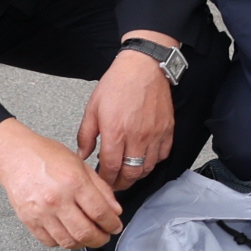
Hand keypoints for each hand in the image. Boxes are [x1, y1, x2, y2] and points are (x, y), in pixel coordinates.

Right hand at [0, 118, 124, 249]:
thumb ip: (101, 188)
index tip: (116, 227)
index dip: (112, 224)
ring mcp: (41, 213)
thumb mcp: (81, 165)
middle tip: (105, 236)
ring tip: (89, 236)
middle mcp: (57, 200)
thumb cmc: (46, 156)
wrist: (14, 156)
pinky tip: (69, 234)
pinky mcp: (28, 221)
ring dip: (83, 243)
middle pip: (85, 232)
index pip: (100, 213)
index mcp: (74, 183)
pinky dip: (63, 242)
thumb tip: (115, 210)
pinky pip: (49, 242)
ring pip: (68, 241)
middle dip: (100, 239)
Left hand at [77, 45, 175, 191]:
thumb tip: (82, 155)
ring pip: (148, 168)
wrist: (144, 67)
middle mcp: (137, 136)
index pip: (110, 168)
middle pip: (131, 173)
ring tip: (128, 173)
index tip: (102, 182)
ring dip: (137, 175)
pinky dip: (153, 162)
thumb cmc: (118, 84)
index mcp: (115, 132)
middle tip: (115, 183)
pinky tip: (144, 158)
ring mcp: (155, 134)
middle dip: (121, 183)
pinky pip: (163, 155)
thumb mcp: (92, 108)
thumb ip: (86, 135)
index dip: (106, 180)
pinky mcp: (167, 130)